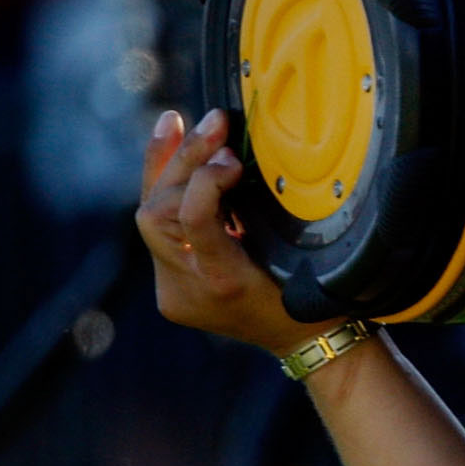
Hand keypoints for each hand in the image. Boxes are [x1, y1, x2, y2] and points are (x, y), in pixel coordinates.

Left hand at [137, 109, 334, 353]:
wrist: (306, 342)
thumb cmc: (315, 295)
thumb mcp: (300, 253)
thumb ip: (262, 210)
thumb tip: (233, 154)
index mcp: (224, 284)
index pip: (193, 219)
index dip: (207, 178)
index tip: (234, 156)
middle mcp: (187, 290)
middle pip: (156, 213)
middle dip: (181, 162)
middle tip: (212, 123)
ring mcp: (171, 290)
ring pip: (149, 217)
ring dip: (166, 170)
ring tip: (178, 124)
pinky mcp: (168, 283)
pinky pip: (158, 228)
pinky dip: (167, 188)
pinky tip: (173, 150)